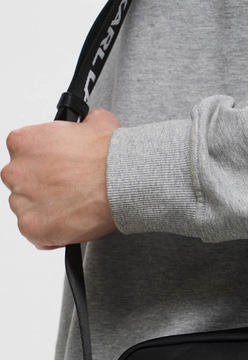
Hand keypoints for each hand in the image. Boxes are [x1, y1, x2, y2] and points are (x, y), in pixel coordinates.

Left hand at [1, 108, 120, 249]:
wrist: (119, 181)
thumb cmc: (108, 156)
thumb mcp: (96, 122)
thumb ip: (81, 127)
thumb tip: (88, 128)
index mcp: (22, 142)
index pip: (24, 158)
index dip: (44, 167)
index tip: (59, 173)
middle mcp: (15, 172)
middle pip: (23, 186)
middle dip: (43, 191)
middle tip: (70, 192)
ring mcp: (21, 202)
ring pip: (28, 211)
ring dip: (47, 213)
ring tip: (75, 209)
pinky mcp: (31, 228)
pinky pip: (37, 237)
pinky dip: (53, 235)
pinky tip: (72, 224)